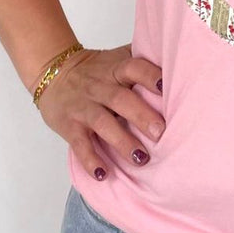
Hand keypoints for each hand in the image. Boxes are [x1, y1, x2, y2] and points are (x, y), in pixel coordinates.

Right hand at [35, 41, 163, 176]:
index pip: (134, 68)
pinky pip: (79, 144)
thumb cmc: (96, 70)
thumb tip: (181, 58)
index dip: (150, 76)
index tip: (166, 88)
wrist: (52, 72)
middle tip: (161, 133)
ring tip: (141, 159)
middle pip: (120, 99)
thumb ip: (142, 59)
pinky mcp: (69, 126)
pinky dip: (90, 159)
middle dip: (141, 116)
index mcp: (115, 69)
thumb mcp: (117, 58)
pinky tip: (103, 174)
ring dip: (122, 142)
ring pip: (102, 123)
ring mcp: (83, 107)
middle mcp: (99, 86)